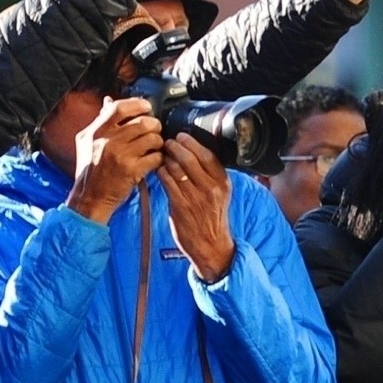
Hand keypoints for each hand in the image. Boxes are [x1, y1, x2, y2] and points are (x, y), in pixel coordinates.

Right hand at [67, 98, 164, 221]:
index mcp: (96, 130)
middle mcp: (107, 140)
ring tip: (154, 147)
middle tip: (155, 130)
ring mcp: (120, 155)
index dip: (138, 104)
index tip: (147, 107)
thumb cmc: (90, 170)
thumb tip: (109, 101)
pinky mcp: (132, 170)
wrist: (89, 197)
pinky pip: (155, 157)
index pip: (119, 107)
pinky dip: (159, 158)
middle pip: (142, 122)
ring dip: (158, 142)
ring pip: (152, 138)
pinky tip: (153, 161)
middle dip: (154, 125)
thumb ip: (100, 121)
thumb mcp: (87, 141)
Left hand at [160, 135, 236, 281]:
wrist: (211, 246)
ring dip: (166, 159)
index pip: (207, 155)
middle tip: (167, 142)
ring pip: (176, 168)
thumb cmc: (212, 219)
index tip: (182, 137)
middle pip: (190, 158)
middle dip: (175, 147)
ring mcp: (195, 197)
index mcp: (223, 183)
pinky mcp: (180, 205)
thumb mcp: (220, 195)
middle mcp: (211, 188)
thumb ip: (210, 176)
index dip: (192, 143)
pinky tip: (159, 171)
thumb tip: (193, 152)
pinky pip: (167, 181)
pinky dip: (161, 172)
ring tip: (162, 156)